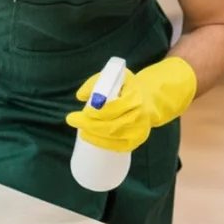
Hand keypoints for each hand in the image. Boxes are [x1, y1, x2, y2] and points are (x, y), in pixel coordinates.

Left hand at [65, 56, 197, 152]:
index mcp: (135, 98)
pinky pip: (119, 147)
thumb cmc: (129, 87)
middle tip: (72, 120)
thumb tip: (80, 96)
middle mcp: (139, 116)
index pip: (113, 108)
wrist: (150, 100)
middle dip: (89, 125)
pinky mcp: (137, 140)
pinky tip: (91, 139)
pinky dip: (103, 144)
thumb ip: (97, 82)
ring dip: (94, 136)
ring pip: (113, 137)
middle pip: (111, 125)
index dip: (96, 112)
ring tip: (81, 131)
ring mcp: (140, 130)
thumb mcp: (117, 77)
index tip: (81, 111)